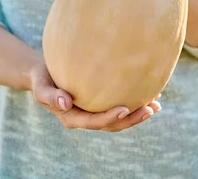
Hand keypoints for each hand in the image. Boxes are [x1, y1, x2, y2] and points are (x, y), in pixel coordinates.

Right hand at [30, 63, 161, 131]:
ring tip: (157, 105)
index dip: (110, 118)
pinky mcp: (101, 102)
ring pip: (120, 118)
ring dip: (139, 114)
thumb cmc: (42, 77)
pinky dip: (136, 101)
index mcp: (72, 118)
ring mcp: (95, 111)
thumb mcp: (40, 86)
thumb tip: (66, 103)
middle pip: (112, 124)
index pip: (94, 122)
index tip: (126, 109)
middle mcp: (86, 117)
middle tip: (151, 109)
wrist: (45, 72)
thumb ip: (49, 95)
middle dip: (133, 119)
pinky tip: (151, 93)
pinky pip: (121, 105)